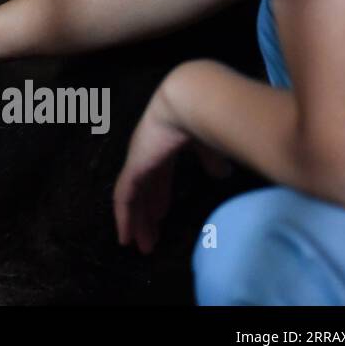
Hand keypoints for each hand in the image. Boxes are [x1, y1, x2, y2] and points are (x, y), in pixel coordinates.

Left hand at [113, 74, 194, 253]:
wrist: (191, 100)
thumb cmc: (206, 117)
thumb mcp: (211, 143)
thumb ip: (212, 158)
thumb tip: (220, 174)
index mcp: (165, 145)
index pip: (158, 176)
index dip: (159, 196)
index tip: (162, 216)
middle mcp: (147, 153)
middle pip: (144, 189)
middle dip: (146, 214)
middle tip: (149, 237)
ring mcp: (138, 160)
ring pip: (132, 198)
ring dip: (136, 222)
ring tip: (139, 245)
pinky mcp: (134, 167)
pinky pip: (123, 198)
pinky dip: (124, 218)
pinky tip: (125, 237)